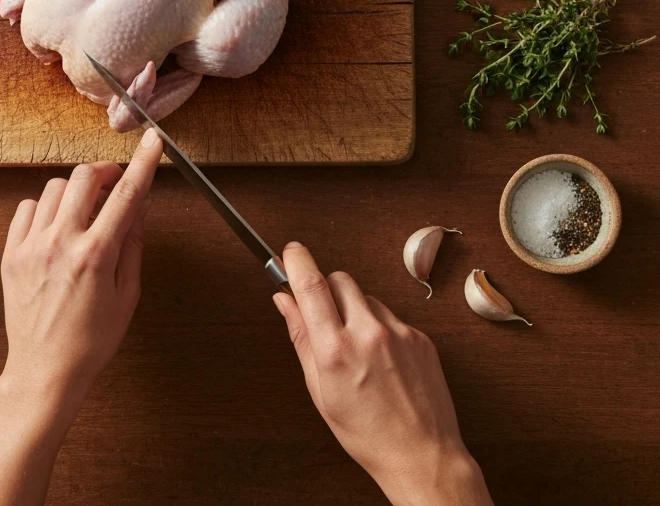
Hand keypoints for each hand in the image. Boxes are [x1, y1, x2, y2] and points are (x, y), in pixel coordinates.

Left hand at [0, 125, 161, 413]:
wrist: (45, 370)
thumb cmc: (92, 340)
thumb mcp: (127, 294)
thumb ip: (133, 243)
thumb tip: (139, 204)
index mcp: (96, 254)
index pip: (126, 195)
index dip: (143, 163)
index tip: (153, 142)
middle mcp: (61, 243)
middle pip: (84, 177)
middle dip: (105, 172)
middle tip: (114, 184)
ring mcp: (31, 246)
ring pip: (55, 188)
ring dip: (75, 191)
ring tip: (84, 212)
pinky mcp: (11, 252)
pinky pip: (27, 207)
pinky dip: (45, 208)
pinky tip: (56, 226)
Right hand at [274, 243, 492, 505]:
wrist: (422, 455)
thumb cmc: (367, 433)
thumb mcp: (320, 389)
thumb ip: (301, 337)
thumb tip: (285, 301)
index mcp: (336, 349)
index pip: (311, 284)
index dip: (296, 260)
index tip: (290, 252)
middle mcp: (368, 334)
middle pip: (340, 279)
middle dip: (327, 289)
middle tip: (325, 315)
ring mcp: (399, 332)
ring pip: (366, 297)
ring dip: (355, 310)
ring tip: (358, 350)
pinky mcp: (420, 337)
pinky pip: (390, 316)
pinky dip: (380, 328)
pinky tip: (382, 360)